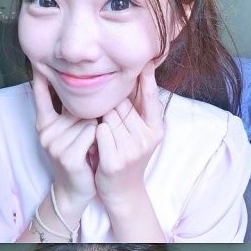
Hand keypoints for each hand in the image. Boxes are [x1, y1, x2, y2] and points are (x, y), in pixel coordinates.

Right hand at [33, 70, 97, 219]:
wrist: (76, 189)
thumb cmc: (79, 156)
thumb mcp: (70, 131)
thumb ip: (69, 110)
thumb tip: (76, 84)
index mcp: (44, 122)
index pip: (40, 93)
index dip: (40, 76)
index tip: (40, 57)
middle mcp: (46, 130)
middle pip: (76, 106)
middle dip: (91, 112)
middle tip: (93, 130)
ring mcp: (54, 143)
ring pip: (88, 120)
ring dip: (97, 128)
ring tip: (93, 144)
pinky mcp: (67, 155)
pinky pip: (91, 134)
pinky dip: (99, 139)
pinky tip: (95, 149)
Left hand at [94, 61, 163, 213]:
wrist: (121, 191)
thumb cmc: (126, 156)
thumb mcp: (140, 134)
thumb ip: (138, 110)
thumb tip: (137, 77)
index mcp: (156, 130)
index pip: (151, 98)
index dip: (148, 79)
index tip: (146, 60)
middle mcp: (147, 138)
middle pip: (121, 105)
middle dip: (110, 107)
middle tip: (109, 124)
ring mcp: (132, 150)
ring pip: (108, 117)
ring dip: (100, 121)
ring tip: (103, 137)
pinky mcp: (116, 160)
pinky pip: (99, 132)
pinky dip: (94, 135)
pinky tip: (96, 145)